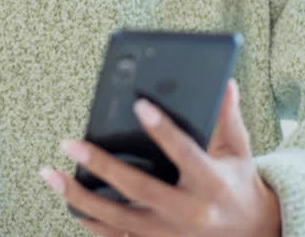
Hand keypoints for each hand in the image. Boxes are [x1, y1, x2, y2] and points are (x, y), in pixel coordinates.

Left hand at [40, 79, 283, 236]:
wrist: (252, 234)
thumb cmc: (240, 186)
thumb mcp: (239, 151)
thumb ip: (228, 118)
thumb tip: (224, 83)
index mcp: (212, 183)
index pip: (184, 152)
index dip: (162, 129)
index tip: (140, 105)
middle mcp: (189, 213)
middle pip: (138, 189)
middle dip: (101, 165)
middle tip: (71, 143)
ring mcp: (170, 234)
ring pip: (117, 218)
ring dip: (80, 197)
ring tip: (51, 174)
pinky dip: (91, 221)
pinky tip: (69, 202)